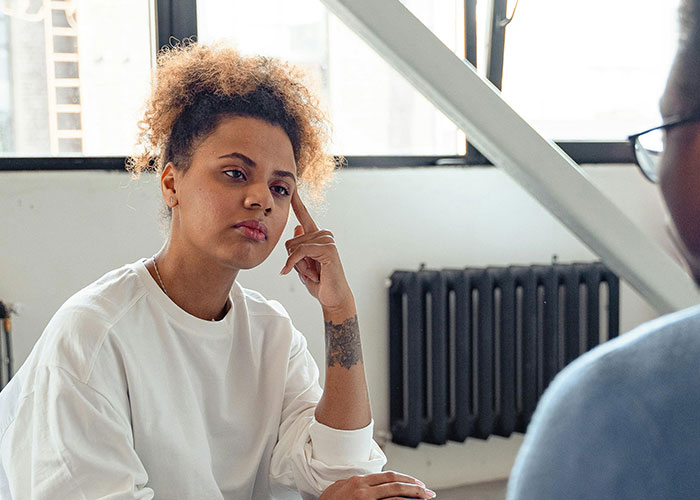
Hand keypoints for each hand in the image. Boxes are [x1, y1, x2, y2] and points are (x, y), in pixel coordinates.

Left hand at [281, 191, 353, 310]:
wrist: (333, 298)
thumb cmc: (319, 282)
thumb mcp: (303, 264)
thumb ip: (298, 247)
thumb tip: (296, 226)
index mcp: (317, 237)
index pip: (304, 216)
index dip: (297, 202)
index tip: (292, 187)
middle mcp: (324, 235)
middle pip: (291, 240)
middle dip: (293, 260)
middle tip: (308, 272)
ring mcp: (327, 241)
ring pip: (295, 246)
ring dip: (297, 265)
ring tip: (312, 274)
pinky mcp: (328, 249)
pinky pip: (300, 251)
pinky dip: (293, 263)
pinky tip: (288, 272)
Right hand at [318, 471, 435, 499]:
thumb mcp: (340, 488)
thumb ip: (354, 484)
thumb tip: (367, 482)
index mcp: (359, 481)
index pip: (388, 477)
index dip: (405, 479)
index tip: (417, 483)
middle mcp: (362, 489)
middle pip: (395, 485)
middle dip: (414, 488)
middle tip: (428, 492)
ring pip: (394, 498)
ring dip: (411, 499)